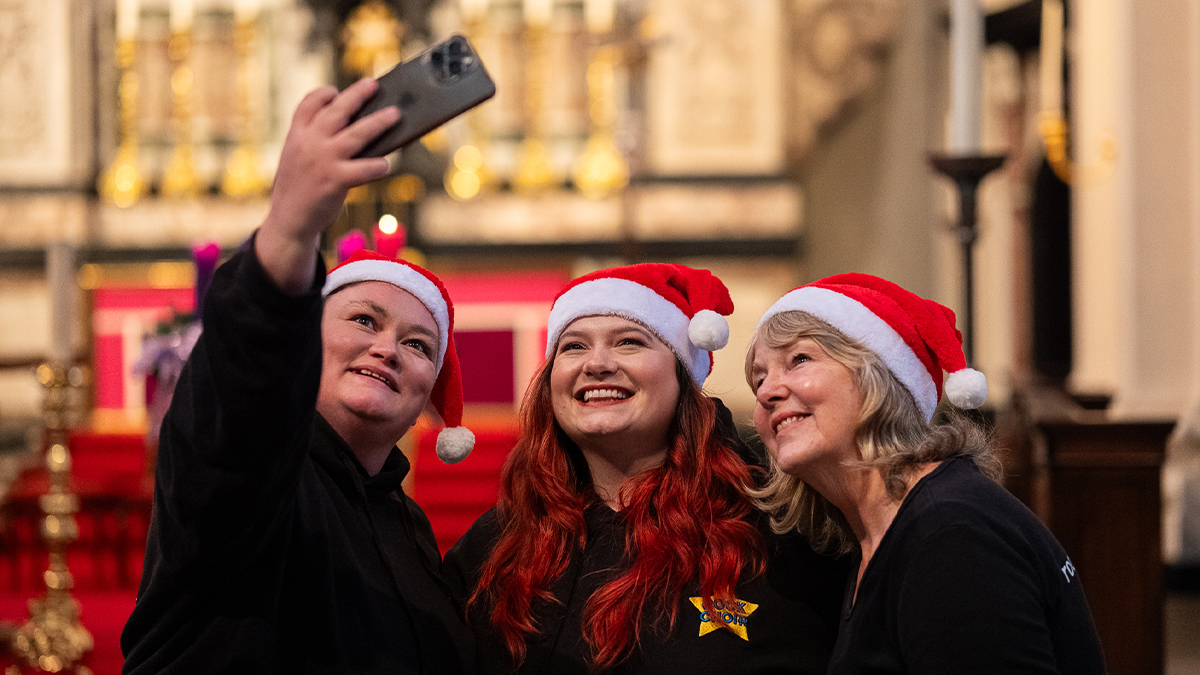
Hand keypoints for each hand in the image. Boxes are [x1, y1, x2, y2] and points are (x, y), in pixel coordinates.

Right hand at [257, 78, 400, 293]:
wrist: (289, 221)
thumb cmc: (298, 188)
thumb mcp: (296, 158)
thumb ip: (314, 141)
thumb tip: (349, 127)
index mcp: (297, 135)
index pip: (308, 104)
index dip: (323, 94)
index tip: (336, 91)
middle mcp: (309, 143)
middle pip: (337, 111)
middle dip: (357, 95)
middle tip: (374, 84)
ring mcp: (323, 160)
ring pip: (357, 135)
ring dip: (379, 122)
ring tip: (395, 114)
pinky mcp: (336, 181)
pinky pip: (364, 168)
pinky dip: (378, 165)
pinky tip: (388, 165)